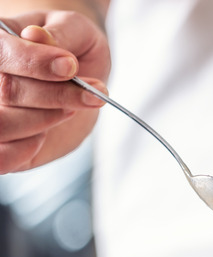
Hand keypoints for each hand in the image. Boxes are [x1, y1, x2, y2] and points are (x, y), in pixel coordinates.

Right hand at [0, 11, 109, 173]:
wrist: (78, 75)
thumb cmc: (73, 47)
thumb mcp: (76, 30)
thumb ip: (59, 33)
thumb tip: (35, 37)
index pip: (2, 53)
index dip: (35, 62)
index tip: (70, 67)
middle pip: (7, 90)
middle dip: (57, 95)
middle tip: (91, 94)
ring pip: (4, 124)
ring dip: (48, 119)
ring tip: (73, 108)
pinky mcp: (2, 143)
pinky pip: (2, 157)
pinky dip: (27, 148)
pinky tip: (45, 135)